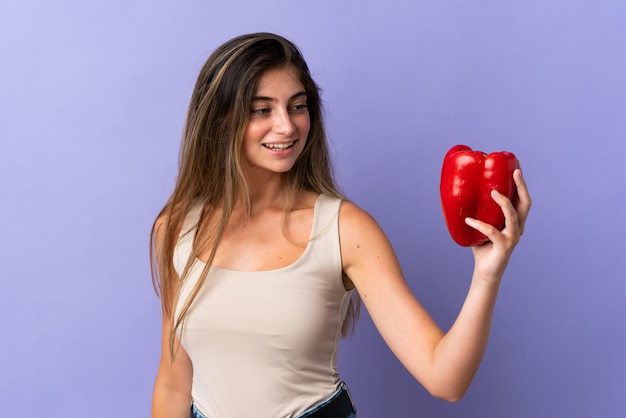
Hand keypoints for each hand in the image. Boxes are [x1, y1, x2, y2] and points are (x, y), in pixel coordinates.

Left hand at [464, 169, 531, 283]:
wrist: (486, 271)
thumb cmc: (483, 246)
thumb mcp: (481, 225)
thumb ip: (477, 211)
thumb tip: (459, 192)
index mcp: (515, 221)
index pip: (522, 199)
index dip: (521, 184)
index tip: (516, 167)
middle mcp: (518, 228)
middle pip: (525, 204)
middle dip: (521, 187)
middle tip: (514, 173)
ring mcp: (513, 238)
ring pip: (513, 217)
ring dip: (504, 203)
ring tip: (492, 192)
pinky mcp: (504, 247)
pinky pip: (493, 232)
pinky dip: (480, 225)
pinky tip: (468, 220)